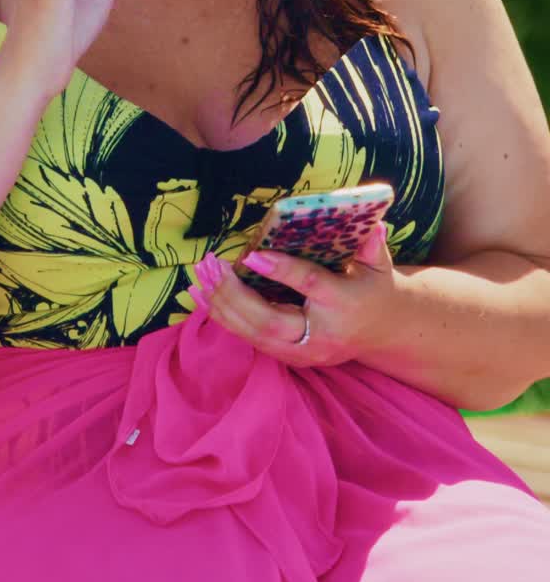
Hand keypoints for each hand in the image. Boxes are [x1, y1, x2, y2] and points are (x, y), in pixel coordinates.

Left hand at [190, 223, 396, 366]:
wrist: (382, 332)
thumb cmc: (374, 288)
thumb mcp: (379, 265)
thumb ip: (373, 246)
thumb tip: (373, 225)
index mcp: (343, 304)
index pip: (309, 285)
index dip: (280, 270)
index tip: (251, 255)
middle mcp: (320, 334)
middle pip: (270, 320)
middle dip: (236, 295)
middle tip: (212, 266)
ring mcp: (303, 351)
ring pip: (254, 333)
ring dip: (222, 305)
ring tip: (200, 277)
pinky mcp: (289, 356)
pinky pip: (250, 338)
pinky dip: (223, 317)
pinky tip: (200, 296)